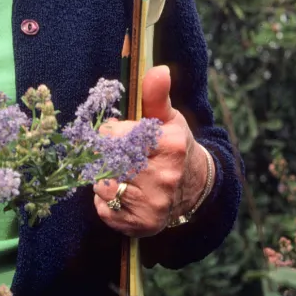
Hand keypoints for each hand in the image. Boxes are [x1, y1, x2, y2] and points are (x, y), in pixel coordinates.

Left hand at [93, 65, 209, 235]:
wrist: (193, 188)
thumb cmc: (173, 146)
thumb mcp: (167, 118)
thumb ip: (156, 94)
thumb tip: (158, 69)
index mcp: (170, 145)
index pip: (113, 135)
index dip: (110, 133)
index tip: (120, 135)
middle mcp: (165, 176)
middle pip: (106, 161)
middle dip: (105, 156)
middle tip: (117, 157)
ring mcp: (154, 204)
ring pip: (102, 186)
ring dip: (104, 178)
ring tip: (122, 174)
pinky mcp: (142, 225)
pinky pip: (104, 210)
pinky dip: (105, 202)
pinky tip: (122, 194)